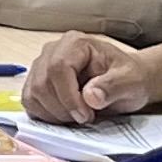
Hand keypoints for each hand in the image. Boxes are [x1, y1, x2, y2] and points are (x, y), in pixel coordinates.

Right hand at [22, 30, 151, 124]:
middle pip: (42, 83)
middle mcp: (53, 51)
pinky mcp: (37, 82)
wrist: (126, 81)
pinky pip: (30, 101)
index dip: (68, 96)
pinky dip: (45, 115)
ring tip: (77, 116)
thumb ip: (113, 86)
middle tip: (85, 118)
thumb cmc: (129, 78)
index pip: (58, 68)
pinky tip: (66, 116)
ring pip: (33, 94)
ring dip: (54, 113)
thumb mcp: (132, 81)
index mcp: (75, 44)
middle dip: (62, 108)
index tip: (86, 115)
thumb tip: (90, 97)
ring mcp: (42, 66)